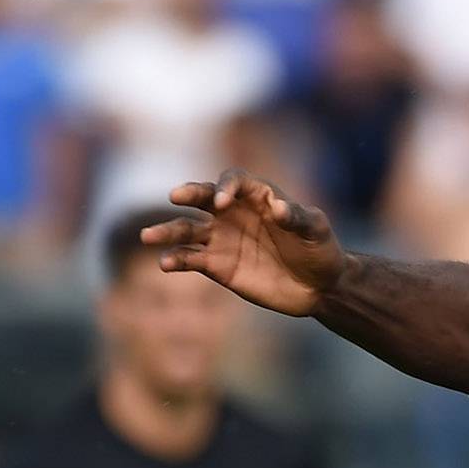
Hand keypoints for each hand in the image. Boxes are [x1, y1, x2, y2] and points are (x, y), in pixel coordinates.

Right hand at [148, 171, 345, 317]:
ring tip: (149, 236)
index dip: (226, 187)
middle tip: (175, 196)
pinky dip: (177, 261)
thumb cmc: (320, 250)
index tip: (223, 202)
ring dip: (167, 232)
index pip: (233, 181)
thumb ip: (297, 217)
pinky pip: (191, 260)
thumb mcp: (316, 230)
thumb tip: (276, 207)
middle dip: (189, 194)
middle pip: (202, 197)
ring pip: (187, 230)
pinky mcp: (217, 266)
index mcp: (256, 196)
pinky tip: (165, 263)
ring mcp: (222, 239)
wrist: (319, 286)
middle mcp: (232, 213)